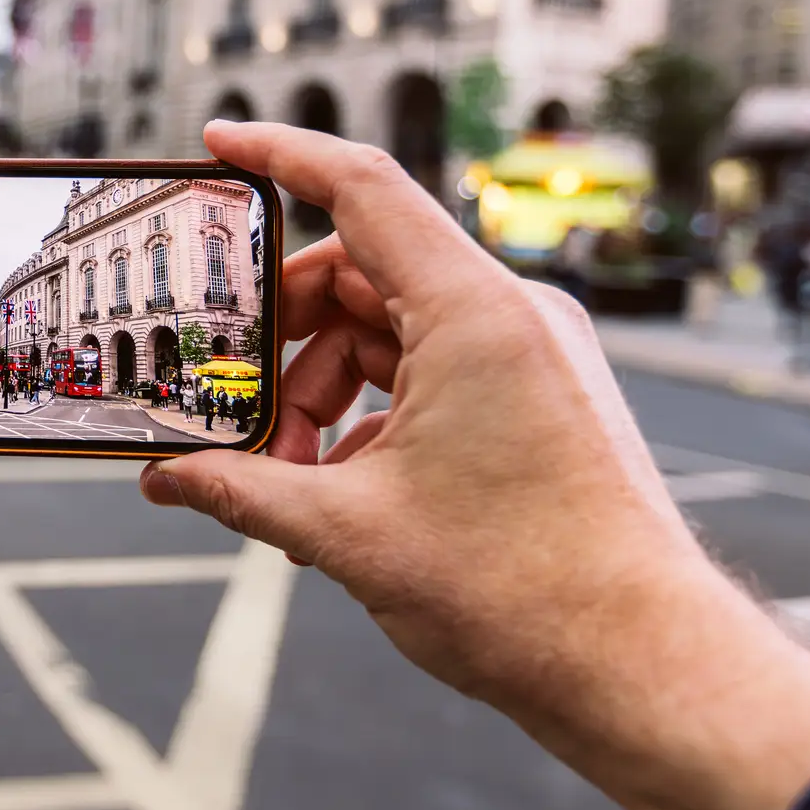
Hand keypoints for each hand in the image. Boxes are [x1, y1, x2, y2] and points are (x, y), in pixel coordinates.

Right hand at [142, 121, 809, 809]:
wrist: (646, 668)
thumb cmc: (525, 595)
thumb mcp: (349, 534)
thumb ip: (240, 490)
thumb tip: (162, 479)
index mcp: (474, 314)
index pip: (361, 188)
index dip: (279, 156)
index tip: (216, 142)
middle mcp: (513, 314)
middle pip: (361, 275)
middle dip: (286, 342)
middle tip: (235, 412)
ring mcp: (534, 353)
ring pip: (393, 332)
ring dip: (325, 391)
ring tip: (289, 479)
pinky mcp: (543, 395)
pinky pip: (434, 371)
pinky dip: (374, 415)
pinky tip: (340, 493)